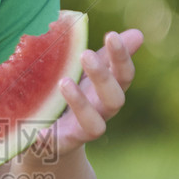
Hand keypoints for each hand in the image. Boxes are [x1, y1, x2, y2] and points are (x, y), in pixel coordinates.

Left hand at [34, 28, 143, 157]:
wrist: (49, 140)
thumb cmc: (71, 98)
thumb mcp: (87, 74)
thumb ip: (107, 56)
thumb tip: (139, 33)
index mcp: (108, 92)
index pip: (124, 76)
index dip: (121, 57)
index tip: (111, 34)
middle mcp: (101, 113)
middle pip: (115, 100)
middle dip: (103, 77)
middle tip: (85, 54)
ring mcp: (82, 132)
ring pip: (95, 125)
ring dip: (81, 104)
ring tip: (63, 82)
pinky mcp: (60, 146)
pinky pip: (56, 144)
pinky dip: (48, 137)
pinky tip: (39, 130)